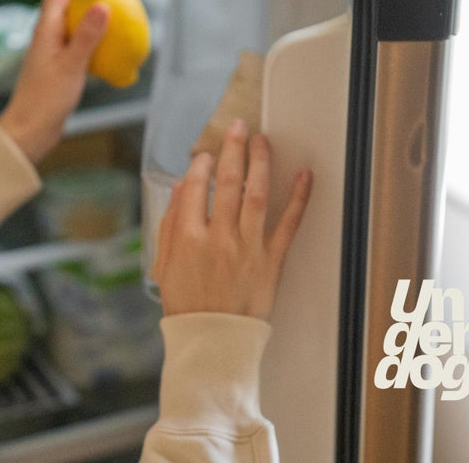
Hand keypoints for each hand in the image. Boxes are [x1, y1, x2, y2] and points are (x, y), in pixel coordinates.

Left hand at [0, 0, 123, 162]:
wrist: (29, 130)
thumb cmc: (46, 100)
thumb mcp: (71, 66)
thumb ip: (87, 36)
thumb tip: (103, 5)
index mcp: (46, 27)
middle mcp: (48, 32)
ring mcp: (54, 47)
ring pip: (76, 17)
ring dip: (97, 9)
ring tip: (122, 10)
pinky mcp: (61, 62)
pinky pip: (81, 38)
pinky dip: (97, 34)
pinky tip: (115, 44)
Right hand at [153, 119, 312, 319]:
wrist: (213, 341)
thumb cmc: (186, 305)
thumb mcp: (164, 265)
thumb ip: (170, 224)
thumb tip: (180, 188)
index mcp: (188, 239)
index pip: (195, 189)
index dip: (200, 165)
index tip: (204, 154)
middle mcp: (218, 239)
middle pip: (227, 183)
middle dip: (232, 149)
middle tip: (237, 127)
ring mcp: (248, 249)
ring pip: (257, 194)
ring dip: (261, 162)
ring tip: (262, 140)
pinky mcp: (271, 261)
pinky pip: (288, 224)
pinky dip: (298, 198)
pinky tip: (304, 175)